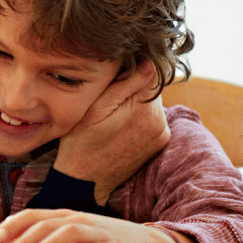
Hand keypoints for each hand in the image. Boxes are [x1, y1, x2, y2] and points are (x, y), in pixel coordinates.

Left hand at [0, 209, 194, 242]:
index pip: (35, 215)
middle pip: (48, 224)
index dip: (14, 224)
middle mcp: (80, 221)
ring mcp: (97, 233)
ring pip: (71, 232)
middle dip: (25, 239)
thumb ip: (51, 237)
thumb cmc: (103, 241)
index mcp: (66, 217)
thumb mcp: (74, 236)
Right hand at [53, 61, 167, 204]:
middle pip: (151, 89)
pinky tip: (119, 125)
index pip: (150, 74)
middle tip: (108, 98)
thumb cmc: (82, 141)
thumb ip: (125, 85)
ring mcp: (161, 135)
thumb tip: (150, 64)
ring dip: (136, 103)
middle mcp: (160, 122)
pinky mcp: (158, 144)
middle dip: (133, 88)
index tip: (115, 78)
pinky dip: (139, 117)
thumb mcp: (96, 107)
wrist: (85, 179)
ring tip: (111, 114)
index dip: (132, 71)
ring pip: (151, 104)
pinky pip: (152, 119)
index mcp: (145, 110)